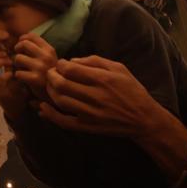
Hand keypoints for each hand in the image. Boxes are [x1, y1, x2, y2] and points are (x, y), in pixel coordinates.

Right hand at [0, 50, 30, 118]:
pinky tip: (14, 74)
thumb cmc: (15, 91)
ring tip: (11, 63)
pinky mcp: (2, 94)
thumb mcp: (8, 76)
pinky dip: (8, 73)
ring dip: (2, 62)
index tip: (3, 53)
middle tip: (9, 57)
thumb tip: (10, 50)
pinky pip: (1, 79)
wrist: (17, 111)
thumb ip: (6, 66)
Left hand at [12, 34, 57, 100]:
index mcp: (49, 50)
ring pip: (18, 58)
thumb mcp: (49, 59)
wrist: (58, 93)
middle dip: (17, 50)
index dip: (22, 39)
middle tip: (18, 57)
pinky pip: (17, 73)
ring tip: (22, 69)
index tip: (21, 46)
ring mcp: (40, 67)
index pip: (32, 36)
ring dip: (17, 64)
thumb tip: (22, 39)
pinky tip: (23, 79)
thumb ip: (38, 49)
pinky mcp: (34, 79)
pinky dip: (18, 76)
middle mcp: (46, 56)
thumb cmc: (49, 75)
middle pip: (23, 44)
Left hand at [41, 56, 186, 181]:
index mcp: (102, 79)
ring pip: (59, 100)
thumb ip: (95, 61)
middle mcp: (95, 96)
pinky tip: (43, 107)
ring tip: (50, 86)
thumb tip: (72, 60)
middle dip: (51, 76)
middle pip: (61, 84)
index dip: (60, 65)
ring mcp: (90, 113)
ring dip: (50, 91)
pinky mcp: (87, 127)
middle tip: (50, 73)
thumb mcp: (119, 68)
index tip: (60, 64)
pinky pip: (63, 121)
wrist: (143, 119)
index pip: (70, 69)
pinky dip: (50, 114)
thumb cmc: (132, 90)